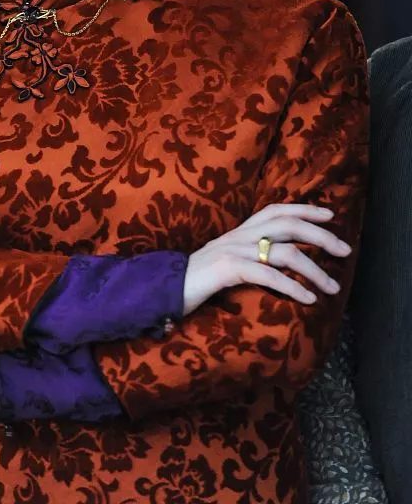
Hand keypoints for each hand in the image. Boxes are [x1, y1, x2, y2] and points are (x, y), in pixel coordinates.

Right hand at [183, 203, 351, 313]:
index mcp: (240, 231)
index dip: (305, 209)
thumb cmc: (196, 280)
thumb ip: (249, 257)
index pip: (277, 209)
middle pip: (287, 224)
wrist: (163, 288)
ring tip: (332, 288)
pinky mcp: (227, 268)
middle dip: (321, 235)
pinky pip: (267, 274)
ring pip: (283, 252)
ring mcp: (232, 250)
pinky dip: (292, 287)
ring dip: (314, 270)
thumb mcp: (227, 262)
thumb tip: (279, 265)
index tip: (331, 215)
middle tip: (345, 251)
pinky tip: (307, 299)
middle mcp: (239, 235)